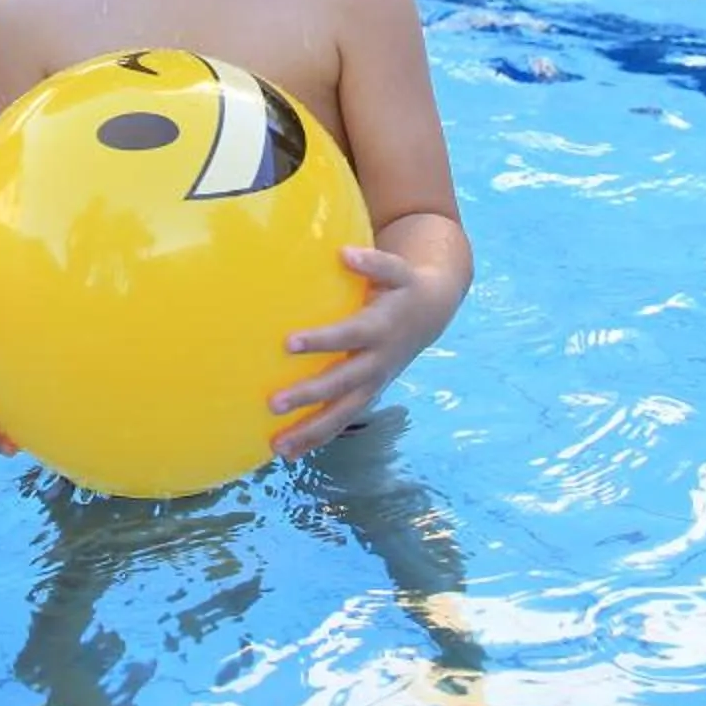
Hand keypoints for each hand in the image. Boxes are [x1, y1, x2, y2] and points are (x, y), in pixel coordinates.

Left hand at [266, 244, 426, 459]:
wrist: (432, 312)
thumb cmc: (402, 286)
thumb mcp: (397, 270)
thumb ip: (373, 263)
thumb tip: (344, 252)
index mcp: (380, 328)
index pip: (348, 336)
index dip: (321, 341)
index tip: (288, 343)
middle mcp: (377, 361)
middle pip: (341, 383)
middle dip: (309, 396)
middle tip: (273, 403)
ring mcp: (373, 383)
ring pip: (342, 413)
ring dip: (311, 431)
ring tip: (277, 446)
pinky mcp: (367, 396)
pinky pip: (341, 422)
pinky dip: (317, 439)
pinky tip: (286, 452)